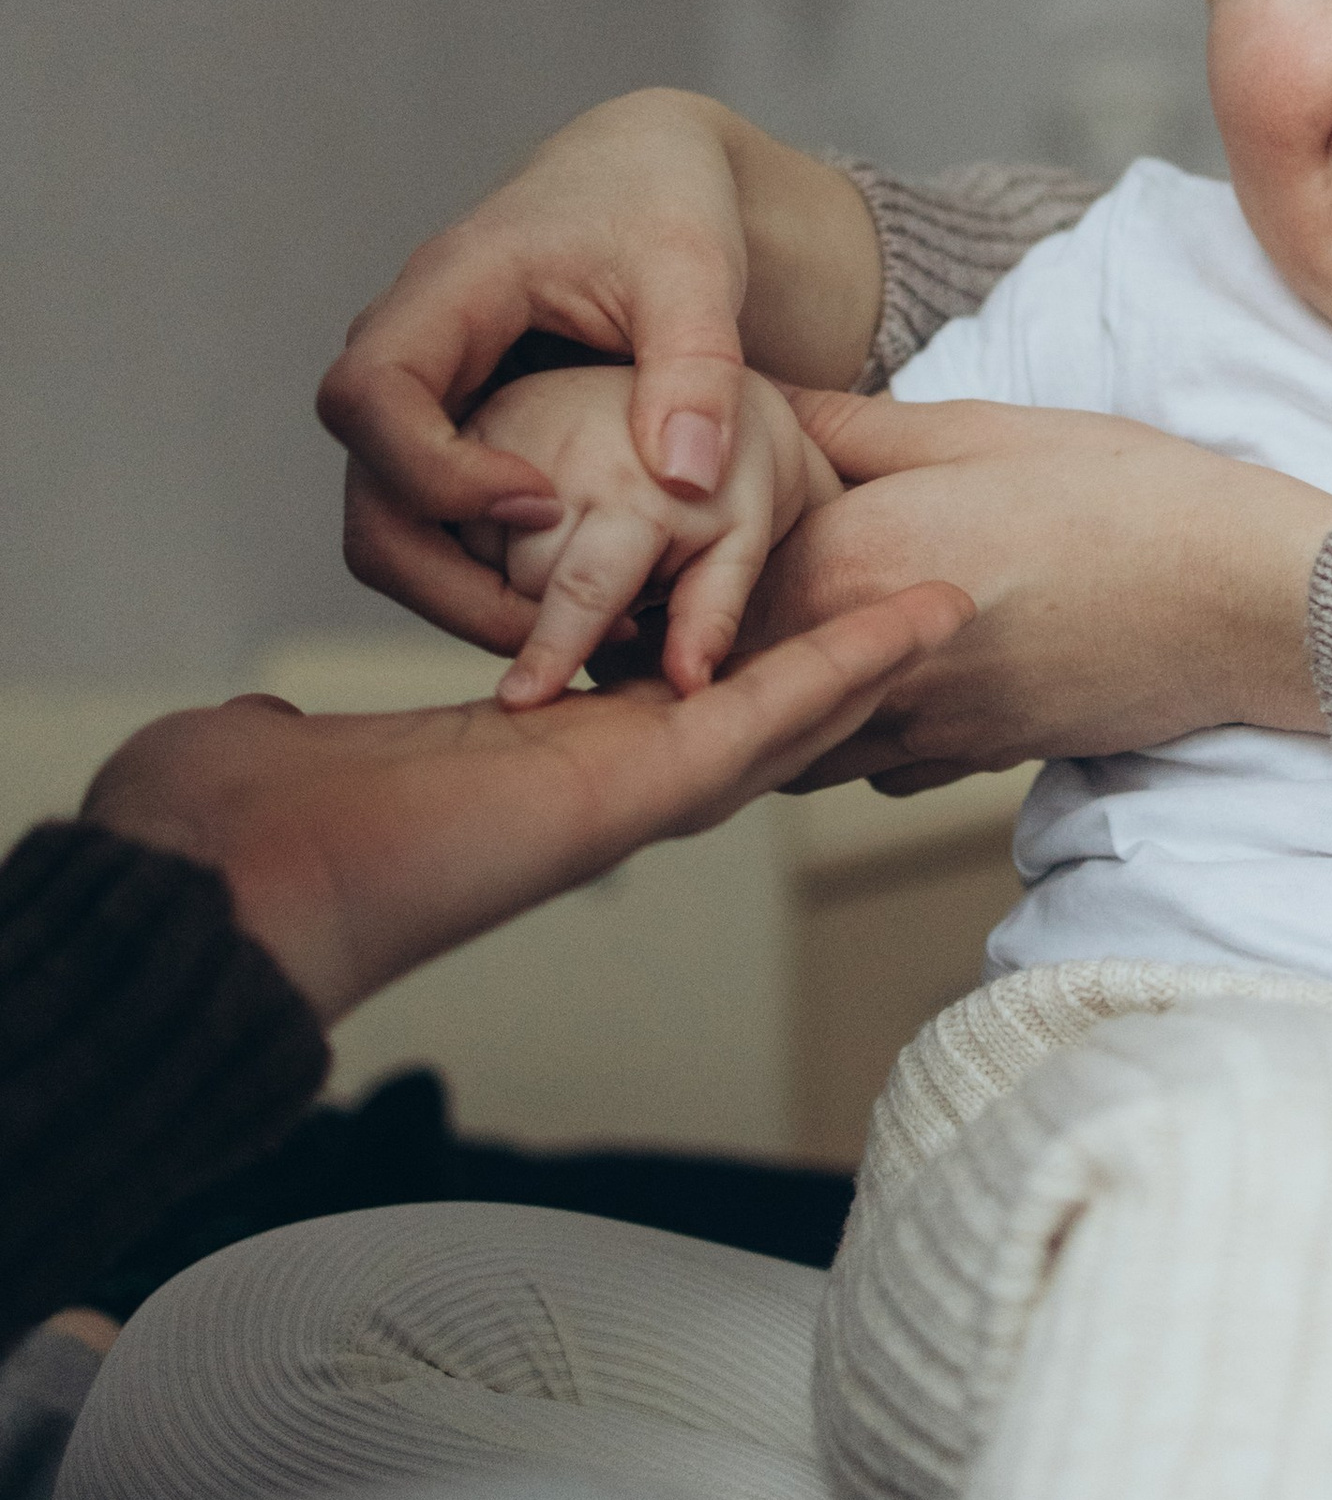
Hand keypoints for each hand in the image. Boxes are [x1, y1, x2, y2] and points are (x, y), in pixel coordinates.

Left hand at [84, 580, 972, 1026]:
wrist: (219, 889)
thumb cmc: (223, 832)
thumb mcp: (277, 748)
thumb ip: (302, 736)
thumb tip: (275, 735)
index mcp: (510, 771)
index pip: (634, 708)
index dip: (706, 660)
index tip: (759, 610)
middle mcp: (583, 787)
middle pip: (736, 720)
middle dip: (822, 669)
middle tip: (907, 617)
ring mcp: (622, 794)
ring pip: (777, 720)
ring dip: (864, 664)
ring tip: (944, 611)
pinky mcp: (636, 788)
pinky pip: (760, 716)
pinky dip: (844, 664)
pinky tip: (917, 620)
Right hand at [318, 90, 879, 660]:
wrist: (650, 182)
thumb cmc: (665, 205)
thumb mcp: (696, 267)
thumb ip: (696, 363)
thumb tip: (684, 480)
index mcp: (442, 291)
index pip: (370, 396)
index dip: (434, 471)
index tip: (542, 504)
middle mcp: (406, 352)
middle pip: (367, 493)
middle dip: (446, 577)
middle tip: (557, 628)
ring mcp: (422, 404)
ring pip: (393, 530)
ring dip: (469, 596)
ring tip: (582, 632)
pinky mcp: (452, 440)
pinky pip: (440, 531)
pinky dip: (494, 578)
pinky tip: (587, 602)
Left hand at [733, 393, 1331, 786]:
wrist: (1245, 599)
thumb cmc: (1124, 495)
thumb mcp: (979, 427)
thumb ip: (851, 426)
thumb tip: (758, 402)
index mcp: (857, 557)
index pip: (710, 575)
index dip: (679, 559)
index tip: (657, 543)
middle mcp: (871, 657)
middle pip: (730, 676)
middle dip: (696, 647)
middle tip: (675, 612)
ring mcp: (925, 722)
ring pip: (791, 740)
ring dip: (770, 702)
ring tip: (767, 652)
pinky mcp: (975, 758)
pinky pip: (872, 771)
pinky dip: (851, 740)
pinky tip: (872, 688)